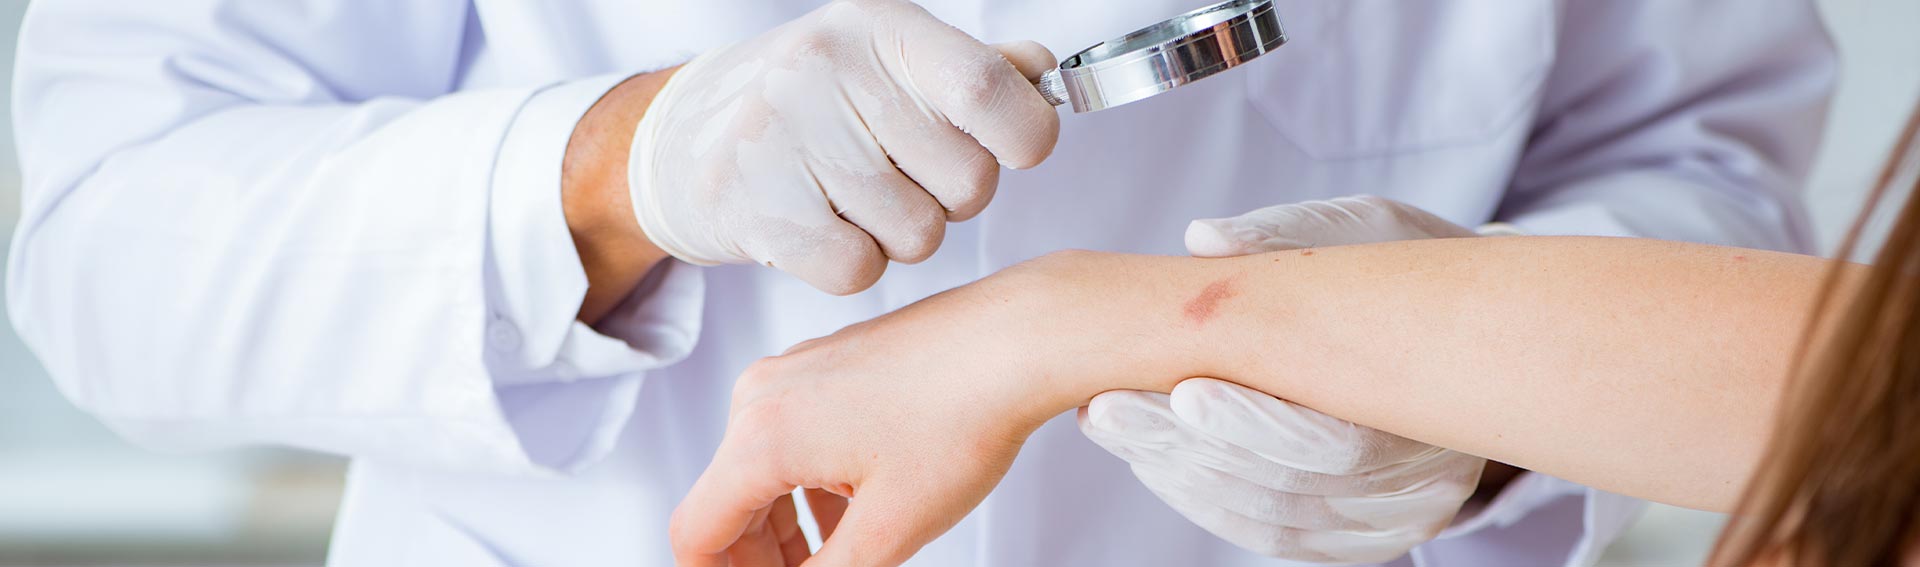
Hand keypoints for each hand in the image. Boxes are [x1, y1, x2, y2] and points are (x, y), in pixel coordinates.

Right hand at [629, 0, 1060, 294]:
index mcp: (880, 29)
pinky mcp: (751, 204)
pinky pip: (858, 270)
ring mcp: (781, 135)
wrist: (677, 139)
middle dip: (950, 198)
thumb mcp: (885, 62)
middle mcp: (828, 68)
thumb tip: (1041, 72)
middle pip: (968, 181)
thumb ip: (972, 70)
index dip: (1025, 136)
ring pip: (918, 235)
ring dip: (898, 235)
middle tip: (900, 178)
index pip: (991, 90)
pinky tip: (820, 229)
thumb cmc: (807, 104)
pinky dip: (851, 264)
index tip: (1012, 150)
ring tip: (852, 201)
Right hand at [670, 251, 1221, 565]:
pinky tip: (856, 509)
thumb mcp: (890, 528)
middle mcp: (761, 397)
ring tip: (837, 558)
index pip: (698, 533)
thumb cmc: (963, 419)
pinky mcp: (821, 364)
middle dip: (761, 559)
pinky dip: (809, 484)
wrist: (1015, 341)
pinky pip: (790, 437)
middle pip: (728, 503)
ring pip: (760, 471)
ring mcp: (791, 373)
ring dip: (787, 526)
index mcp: (762, 438)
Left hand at [1079, 195, 1491, 562]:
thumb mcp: (1373, 232)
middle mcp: (1426, 481)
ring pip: (1273, 518)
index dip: (1254, 424)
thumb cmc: (1414, 268)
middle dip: (1189, 449)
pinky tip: (1152, 460)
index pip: (1340, 443)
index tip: (1181, 391)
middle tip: (1107, 410)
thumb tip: (1203, 238)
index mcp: (1437, 407)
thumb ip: (1292, 234)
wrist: (1469, 328)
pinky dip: (1205, 501)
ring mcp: (1396, 519)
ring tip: (1111, 424)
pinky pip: (1275, 535)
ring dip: (1182, 475)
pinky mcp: (1364, 537)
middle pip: (1293, 487)